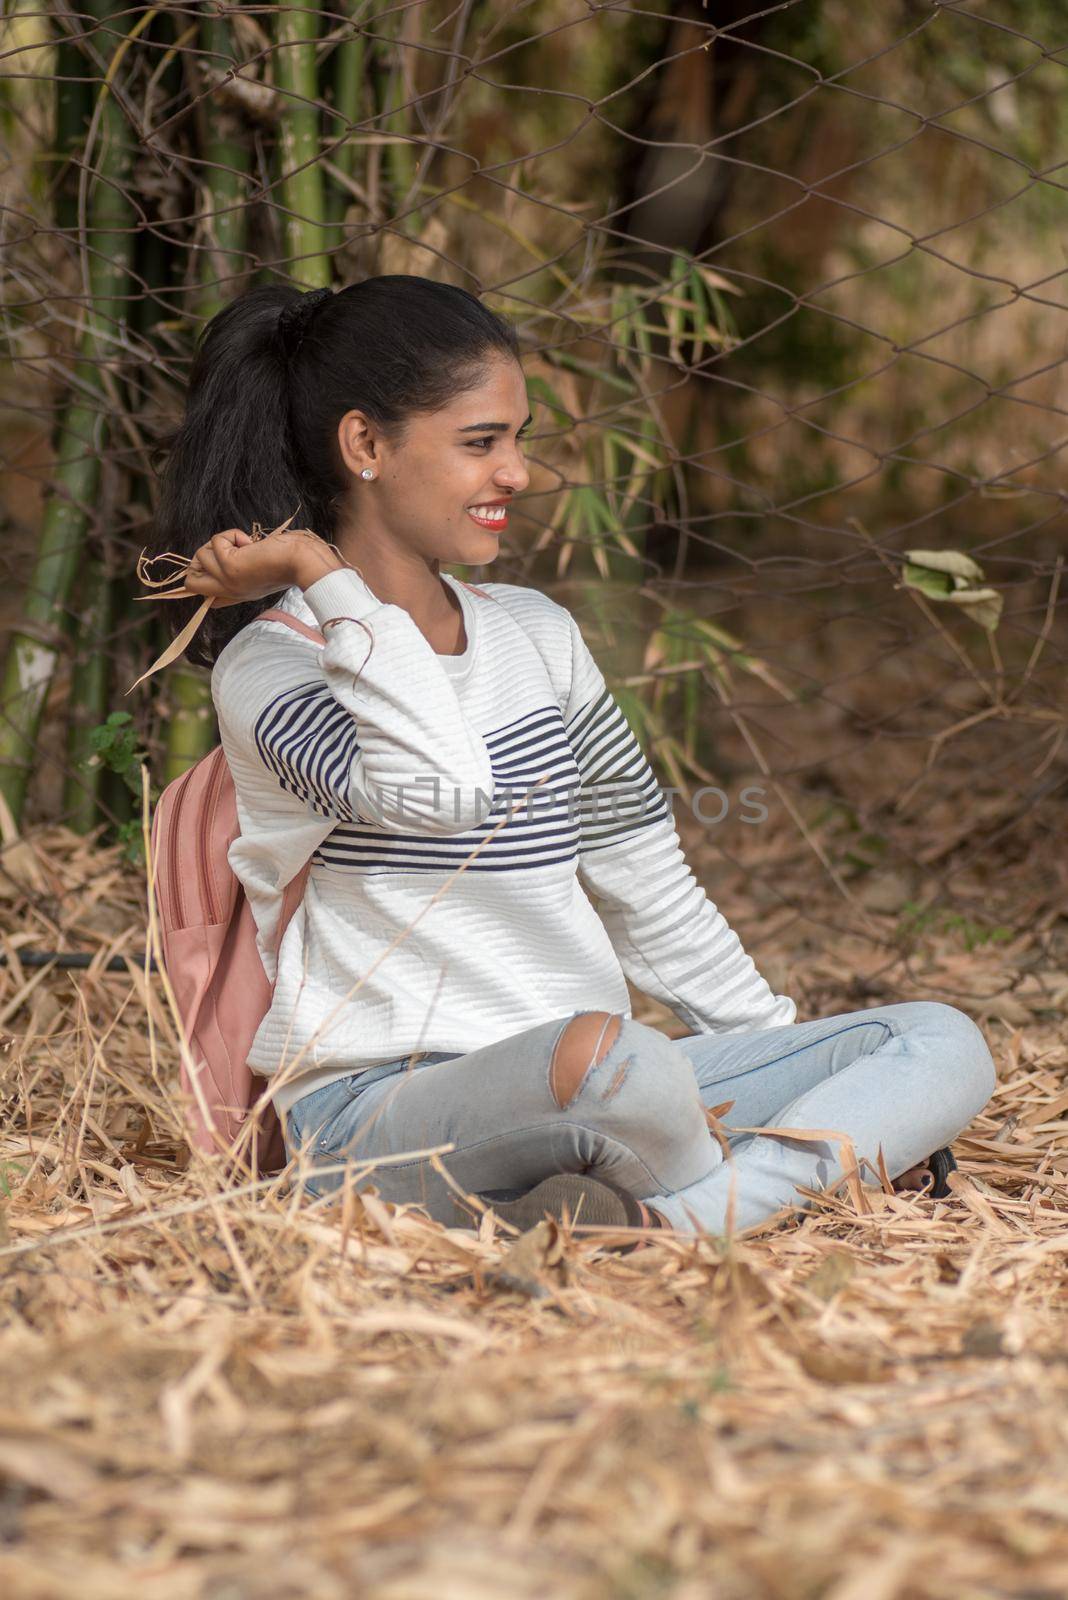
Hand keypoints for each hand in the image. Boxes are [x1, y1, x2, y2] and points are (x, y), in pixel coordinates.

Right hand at [183, 527, 345, 607]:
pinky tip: (250, 543)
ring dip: (220, 541)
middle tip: (224, 551)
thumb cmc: (289, 559)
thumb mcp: (262, 567)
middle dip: (199, 560)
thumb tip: (231, 550)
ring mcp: (227, 581)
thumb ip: (244, 566)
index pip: (208, 598)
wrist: (302, 561)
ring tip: (244, 545)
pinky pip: (215, 541)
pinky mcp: (228, 566)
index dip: (204, 577)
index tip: (222, 560)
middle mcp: (230, 591)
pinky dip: (231, 534)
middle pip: (190, 583)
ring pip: (200, 555)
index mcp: (239, 593)